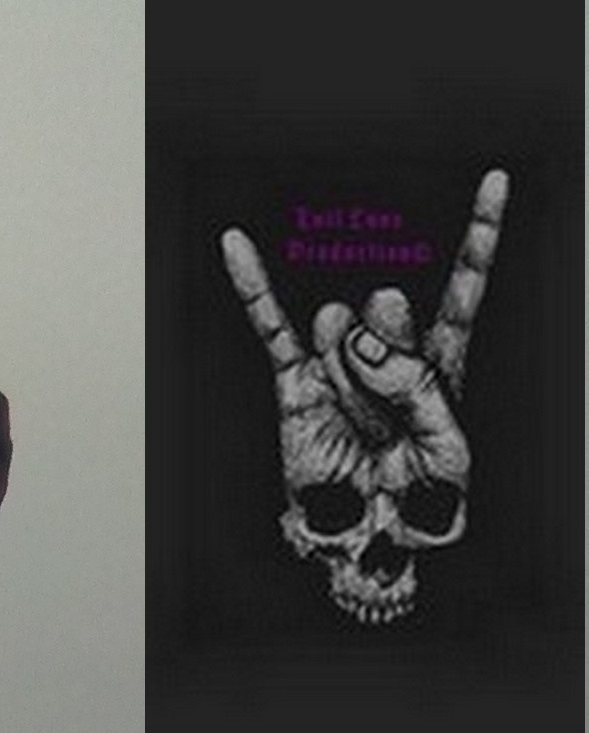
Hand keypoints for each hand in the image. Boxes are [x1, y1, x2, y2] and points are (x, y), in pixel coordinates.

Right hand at [219, 171, 504, 621]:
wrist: (370, 551)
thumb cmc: (416, 508)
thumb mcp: (448, 449)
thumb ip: (417, 384)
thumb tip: (360, 333)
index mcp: (440, 368)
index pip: (462, 290)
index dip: (479, 236)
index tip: (494, 181)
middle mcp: (388, 359)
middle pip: (392, 312)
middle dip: (389, 347)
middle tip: (386, 393)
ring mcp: (340, 371)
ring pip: (343, 335)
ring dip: (349, 380)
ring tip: (356, 424)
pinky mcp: (296, 388)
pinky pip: (272, 330)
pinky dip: (254, 289)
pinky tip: (237, 247)